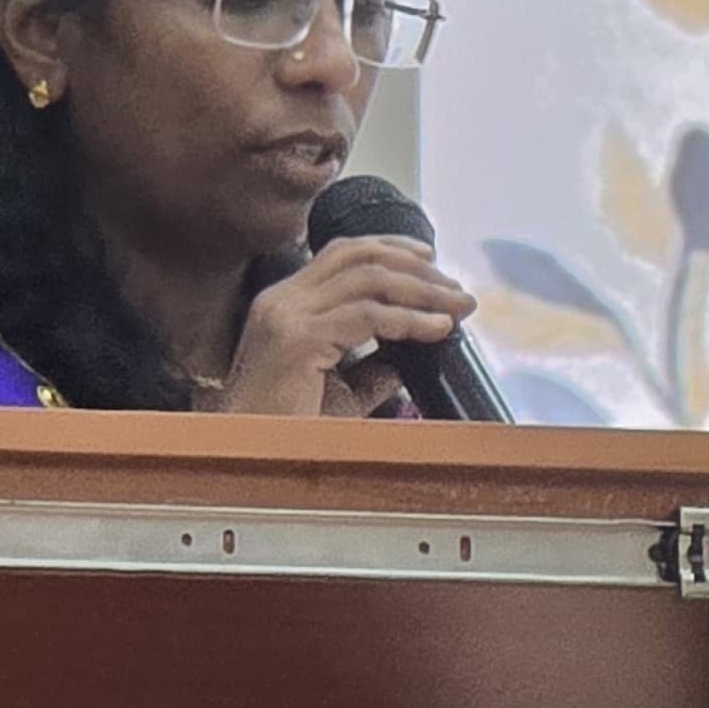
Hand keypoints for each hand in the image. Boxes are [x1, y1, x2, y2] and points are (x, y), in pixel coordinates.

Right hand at [216, 236, 478, 420]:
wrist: (250, 458)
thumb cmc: (288, 431)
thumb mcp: (340, 391)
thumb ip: (372, 367)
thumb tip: (414, 357)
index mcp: (286, 303)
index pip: (342, 253)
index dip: (391, 249)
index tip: (431, 259)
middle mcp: (282, 300)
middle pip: (359, 256)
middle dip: (417, 267)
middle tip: (458, 290)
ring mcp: (286, 316)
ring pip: (368, 278)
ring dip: (422, 289)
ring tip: (459, 306)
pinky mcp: (297, 340)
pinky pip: (367, 317)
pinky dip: (410, 319)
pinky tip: (438, 329)